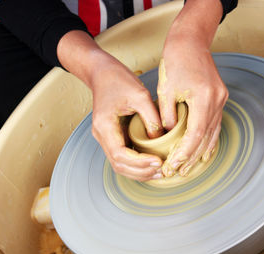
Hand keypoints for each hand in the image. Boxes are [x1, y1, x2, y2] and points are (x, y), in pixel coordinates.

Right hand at [57, 31, 163, 180]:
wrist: (102, 72)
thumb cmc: (118, 79)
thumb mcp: (140, 95)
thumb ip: (152, 119)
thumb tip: (161, 141)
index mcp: (104, 126)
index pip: (120, 155)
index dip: (140, 162)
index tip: (159, 161)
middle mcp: (101, 135)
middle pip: (119, 165)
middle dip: (141, 172)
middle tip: (163, 171)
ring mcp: (105, 137)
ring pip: (120, 164)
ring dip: (139, 171)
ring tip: (159, 171)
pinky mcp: (112, 136)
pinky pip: (123, 156)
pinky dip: (136, 164)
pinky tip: (151, 163)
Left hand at [158, 0, 227, 176]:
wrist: (191, 41)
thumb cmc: (175, 60)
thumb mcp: (165, 89)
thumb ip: (167, 115)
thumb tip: (168, 136)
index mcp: (204, 98)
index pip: (195, 134)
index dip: (184, 153)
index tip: (173, 165)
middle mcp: (217, 101)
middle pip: (206, 138)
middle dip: (191, 158)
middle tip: (178, 173)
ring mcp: (221, 100)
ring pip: (213, 133)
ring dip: (201, 152)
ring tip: (189, 169)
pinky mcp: (220, 98)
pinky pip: (215, 125)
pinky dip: (208, 140)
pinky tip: (203, 152)